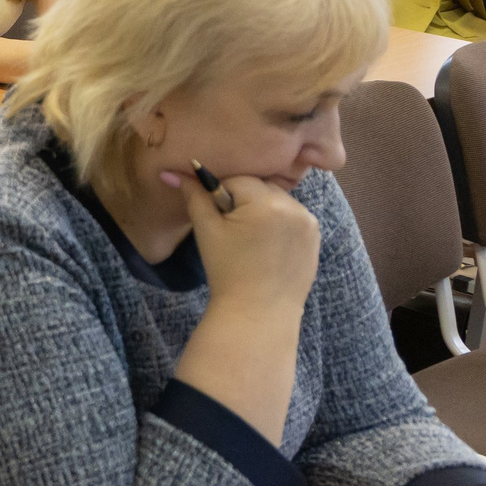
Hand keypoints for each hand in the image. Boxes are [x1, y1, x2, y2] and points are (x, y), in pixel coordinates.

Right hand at [164, 166, 321, 322]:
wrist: (258, 313)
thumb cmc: (227, 272)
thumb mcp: (207, 231)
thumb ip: (194, 196)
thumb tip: (170, 172)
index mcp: (266, 202)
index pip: (237, 180)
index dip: (222, 196)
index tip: (219, 220)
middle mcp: (294, 207)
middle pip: (260, 187)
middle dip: (244, 201)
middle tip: (233, 232)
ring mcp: (309, 222)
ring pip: (277, 200)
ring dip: (263, 210)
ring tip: (251, 241)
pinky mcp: (316, 236)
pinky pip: (292, 216)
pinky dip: (279, 223)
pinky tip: (268, 247)